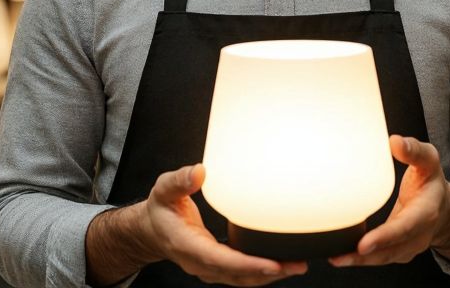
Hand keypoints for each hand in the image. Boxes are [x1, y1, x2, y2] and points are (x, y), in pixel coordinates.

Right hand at [140, 163, 307, 285]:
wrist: (152, 231)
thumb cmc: (160, 210)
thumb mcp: (164, 190)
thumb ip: (179, 181)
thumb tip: (199, 171)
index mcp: (187, 246)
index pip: (219, 260)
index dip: (246, 264)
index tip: (271, 263)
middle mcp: (199, 263)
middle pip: (237, 275)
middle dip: (268, 272)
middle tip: (298, 264)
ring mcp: (209, 269)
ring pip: (243, 279)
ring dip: (270, 275)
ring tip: (297, 265)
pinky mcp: (218, 268)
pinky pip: (243, 274)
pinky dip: (263, 272)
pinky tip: (282, 263)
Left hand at [329, 135, 448, 267]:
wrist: (444, 209)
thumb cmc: (432, 183)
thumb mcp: (429, 161)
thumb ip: (414, 151)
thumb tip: (394, 142)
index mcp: (426, 212)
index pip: (404, 227)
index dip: (384, 237)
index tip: (363, 243)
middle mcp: (418, 235)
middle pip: (390, 250)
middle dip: (365, 256)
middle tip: (339, 257)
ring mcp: (408, 247)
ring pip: (383, 258)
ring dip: (358, 261)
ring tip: (335, 258)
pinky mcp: (397, 252)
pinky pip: (379, 258)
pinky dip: (360, 260)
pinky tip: (341, 255)